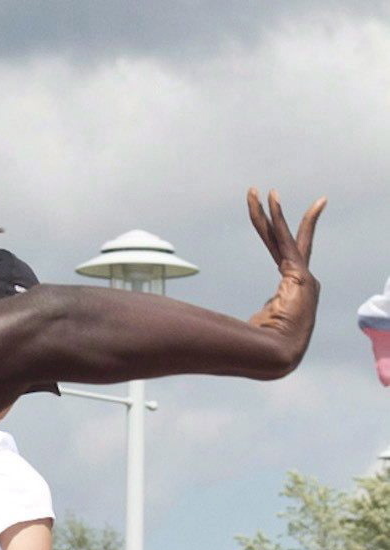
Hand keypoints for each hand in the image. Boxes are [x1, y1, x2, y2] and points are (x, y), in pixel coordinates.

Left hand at [242, 188, 324, 368]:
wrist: (274, 358)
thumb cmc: (262, 349)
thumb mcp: (257, 327)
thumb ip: (258, 316)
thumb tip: (247, 321)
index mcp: (290, 289)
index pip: (284, 252)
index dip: (279, 233)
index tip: (278, 219)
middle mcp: (301, 279)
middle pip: (284, 238)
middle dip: (275, 215)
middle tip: (268, 192)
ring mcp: (302, 277)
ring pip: (281, 236)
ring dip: (269, 213)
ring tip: (258, 192)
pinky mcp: (298, 276)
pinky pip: (285, 241)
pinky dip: (278, 219)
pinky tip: (270, 202)